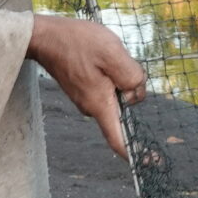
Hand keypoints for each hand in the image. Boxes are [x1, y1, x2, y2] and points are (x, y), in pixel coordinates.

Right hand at [25, 14, 147, 157]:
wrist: (45, 36)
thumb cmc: (77, 42)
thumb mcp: (112, 53)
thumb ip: (130, 76)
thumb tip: (136, 94)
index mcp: (100, 104)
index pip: (119, 139)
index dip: (136, 153)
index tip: (152, 161)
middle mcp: (91, 107)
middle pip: (123, 109)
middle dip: (130, 89)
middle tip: (119, 60)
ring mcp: (85, 98)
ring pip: (116, 94)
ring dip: (119, 76)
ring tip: (105, 54)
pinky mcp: (82, 88)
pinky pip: (106, 86)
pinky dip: (110, 72)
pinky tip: (100, 55)